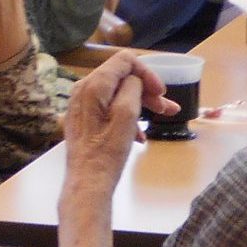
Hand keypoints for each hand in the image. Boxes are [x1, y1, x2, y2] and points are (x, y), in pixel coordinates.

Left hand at [62, 50, 174, 190]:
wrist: (87, 185)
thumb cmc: (107, 153)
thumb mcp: (126, 117)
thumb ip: (132, 89)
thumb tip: (134, 81)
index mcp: (93, 85)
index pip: (125, 61)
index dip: (147, 73)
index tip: (161, 92)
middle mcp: (83, 89)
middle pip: (121, 77)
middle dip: (146, 90)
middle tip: (166, 108)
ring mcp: (81, 104)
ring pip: (117, 93)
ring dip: (140, 104)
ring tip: (157, 121)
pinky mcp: (83, 118)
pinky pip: (109, 107)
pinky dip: (127, 116)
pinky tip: (138, 135)